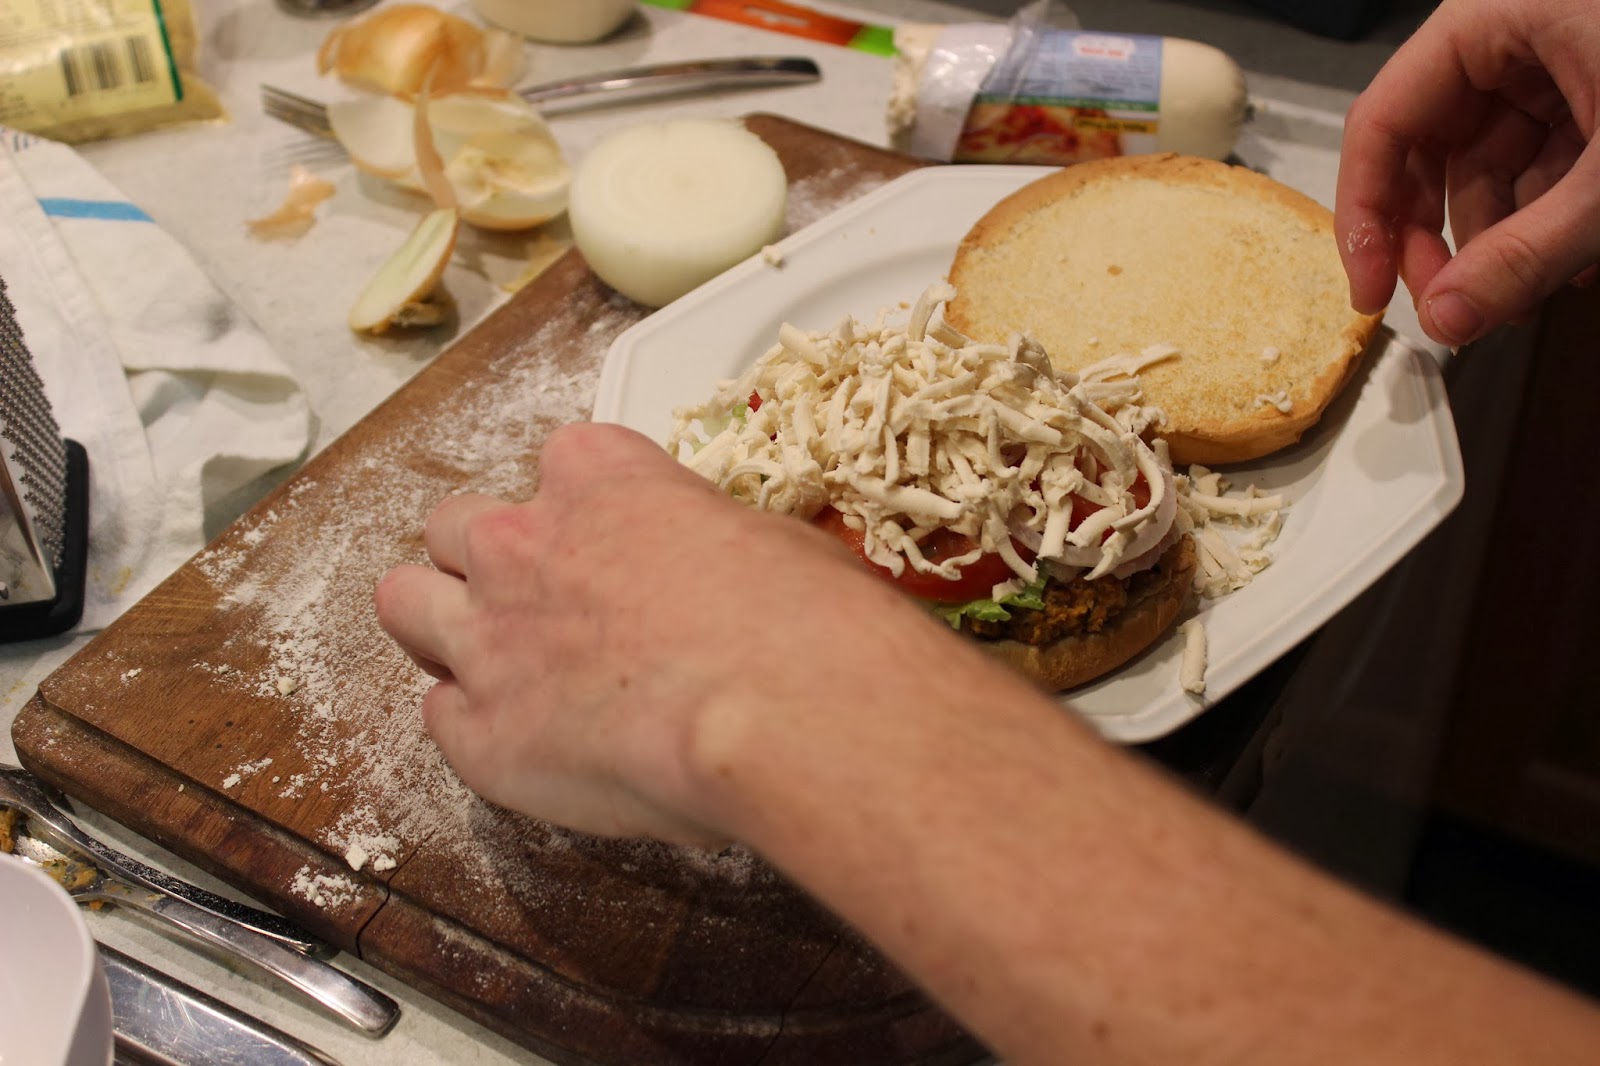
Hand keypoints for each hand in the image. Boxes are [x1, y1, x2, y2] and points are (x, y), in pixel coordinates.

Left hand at [373, 421, 935, 843]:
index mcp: (597, 473)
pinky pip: (439, 715)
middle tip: (540, 607)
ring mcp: (488, 637)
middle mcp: (521, 541)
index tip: (612, 547)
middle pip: (454, 526)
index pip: (557, 467)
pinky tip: (531, 745)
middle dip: (486, 561)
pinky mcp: (479, 734)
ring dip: (441, 627)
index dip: (581, 512)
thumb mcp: (770, 540)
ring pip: (404, 603)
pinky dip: (475, 726)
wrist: (785, 709)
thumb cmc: (805, 620)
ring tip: (499, 668)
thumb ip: (702, 546)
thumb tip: (717, 582)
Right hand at [1335, 0, 1599, 345]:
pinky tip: (1573, 264)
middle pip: (1433, 147)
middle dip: (1443, 237)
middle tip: (1456, 309)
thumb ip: (1528, 253)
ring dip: (1502, 238)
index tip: (1373, 293)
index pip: (1385, 120)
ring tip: (1529, 295)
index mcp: (1497, 15)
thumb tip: (1449, 323)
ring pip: (1492, 162)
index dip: (1365, 214)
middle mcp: (1516, 28)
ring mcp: (1561, 55)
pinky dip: (1552, 214)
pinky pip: (1546, 157)